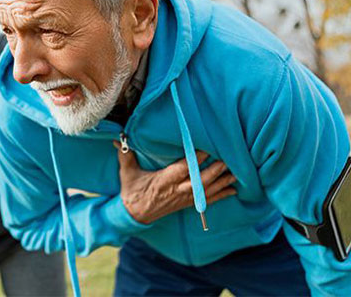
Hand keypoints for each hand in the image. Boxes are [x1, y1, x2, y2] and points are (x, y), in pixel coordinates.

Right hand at [114, 143, 236, 223]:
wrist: (135, 214)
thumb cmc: (132, 191)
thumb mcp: (127, 173)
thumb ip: (125, 155)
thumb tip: (117, 139)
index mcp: (162, 181)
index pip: (182, 169)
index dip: (194, 160)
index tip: (206, 149)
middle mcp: (175, 191)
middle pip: (198, 181)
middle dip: (214, 171)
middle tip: (226, 160)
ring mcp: (183, 199)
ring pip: (206, 191)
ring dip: (221, 182)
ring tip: (234, 173)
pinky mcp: (186, 204)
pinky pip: (207, 201)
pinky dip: (221, 195)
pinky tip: (232, 189)